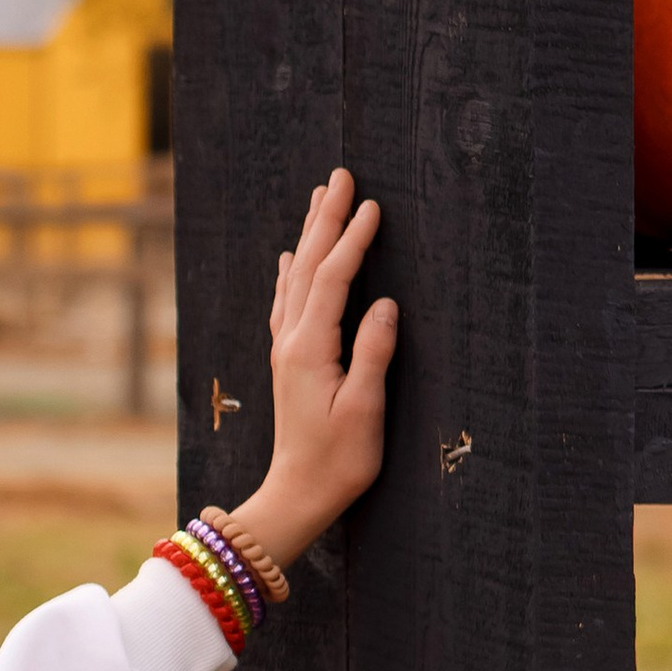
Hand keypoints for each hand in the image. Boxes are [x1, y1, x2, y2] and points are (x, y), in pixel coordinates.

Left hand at [232, 166, 398, 569]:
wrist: (298, 495)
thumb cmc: (338, 461)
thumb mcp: (364, 411)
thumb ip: (373, 354)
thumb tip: (385, 304)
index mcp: (311, 349)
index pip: (333, 281)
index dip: (353, 241)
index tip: (371, 205)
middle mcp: (291, 342)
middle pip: (309, 267)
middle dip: (326, 219)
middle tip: (340, 176)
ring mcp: (285, 351)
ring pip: (296, 279)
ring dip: (310, 236)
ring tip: (319, 198)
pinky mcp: (288, 362)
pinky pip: (287, 303)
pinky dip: (292, 273)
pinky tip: (292, 259)